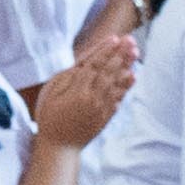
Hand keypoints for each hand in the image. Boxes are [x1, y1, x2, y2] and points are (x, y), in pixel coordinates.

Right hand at [32, 19, 139, 148]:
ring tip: (136, 53)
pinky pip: (118, 99)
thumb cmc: (49, 116)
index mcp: (77, 89)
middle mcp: (92, 97)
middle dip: (120, 54)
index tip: (115, 38)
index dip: (106, 51)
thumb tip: (84, 65)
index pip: (94, 65)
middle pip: (109, 71)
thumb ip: (68, 78)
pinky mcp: (105, 117)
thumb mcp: (52, 92)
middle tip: (131, 41)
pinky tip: (133, 76)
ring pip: (116, 83)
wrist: (59, 146)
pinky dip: (125, 87)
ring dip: (126, 66)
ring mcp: (100, 108)